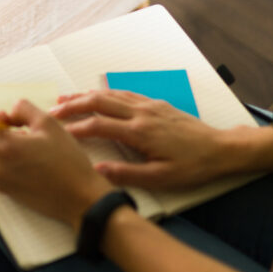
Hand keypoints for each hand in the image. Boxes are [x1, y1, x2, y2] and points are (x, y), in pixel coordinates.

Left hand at [0, 100, 112, 230]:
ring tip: (18, 144)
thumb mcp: (48, 123)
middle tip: (7, 129)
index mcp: (4, 147)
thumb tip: (10, 111)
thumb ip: (23, 108)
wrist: (79, 198)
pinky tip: (23, 159)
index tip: (10, 120)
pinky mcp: (5, 191)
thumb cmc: (67, 161)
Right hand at [51, 90, 231, 190]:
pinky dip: (104, 93)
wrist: (219, 148)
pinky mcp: (154, 102)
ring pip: (109, 94)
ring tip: (65, 99)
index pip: (98, 125)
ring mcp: (147, 104)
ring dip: (85, 95)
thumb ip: (127, 174)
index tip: (57, 131)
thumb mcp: (161, 178)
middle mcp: (140, 112)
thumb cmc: (192, 166)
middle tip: (52, 110)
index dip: (75, 127)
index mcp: (139, 132)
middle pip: (98, 102)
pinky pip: (122, 93)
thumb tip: (98, 171)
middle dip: (72, 104)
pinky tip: (96, 94)